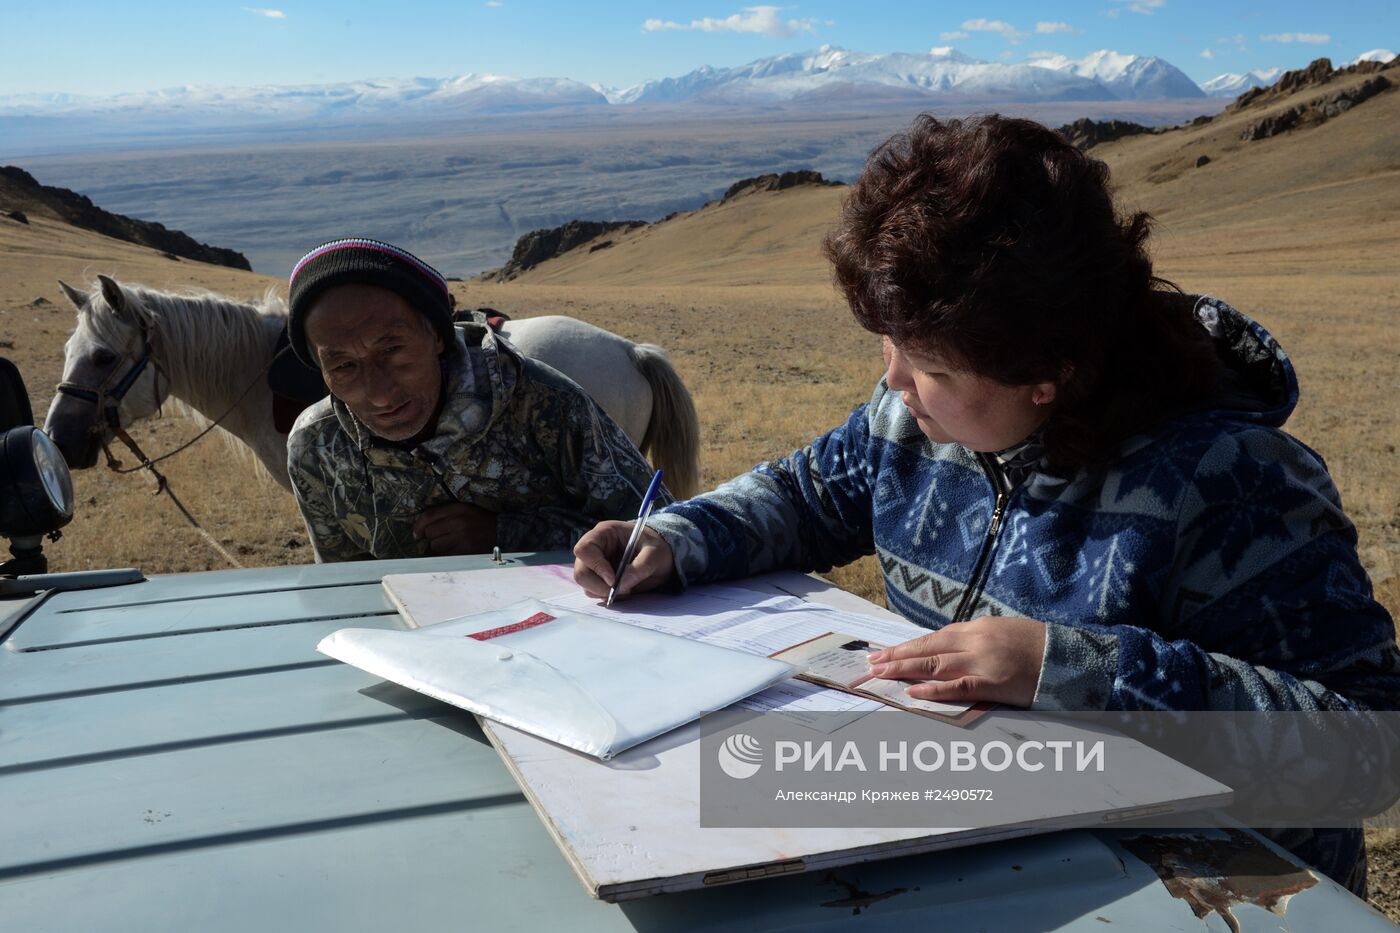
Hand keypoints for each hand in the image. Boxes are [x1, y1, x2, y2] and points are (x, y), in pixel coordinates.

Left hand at [412, 502, 497, 554]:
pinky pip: (444, 555)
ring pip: (435, 545)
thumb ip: (445, 514)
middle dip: (432, 537)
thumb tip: (421, 527)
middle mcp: (459, 521)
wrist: (503, 531)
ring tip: (451, 544)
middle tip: (442, 538)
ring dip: (439, 547)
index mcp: (458, 509)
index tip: (417, 534)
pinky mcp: (466, 551)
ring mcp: (463, 537)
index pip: (429, 516)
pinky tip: (455, 551)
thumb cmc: (479, 521)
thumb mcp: (465, 510)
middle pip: (430, 532)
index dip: (418, 526)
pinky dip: (446, 555)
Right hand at [572, 520, 676, 600]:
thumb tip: (622, 583)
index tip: (613, 580)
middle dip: (598, 585)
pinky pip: (594, 592)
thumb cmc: (657, 547)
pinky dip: (606, 596)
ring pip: (585, 584)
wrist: (660, 556)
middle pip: (580, 571)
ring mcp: (595, 565)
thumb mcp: (656, 554)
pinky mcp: (599, 579)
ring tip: (627, 590)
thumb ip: (641, 566)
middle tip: (619, 591)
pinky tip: (624, 591)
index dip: (596, 566)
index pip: (585, 549)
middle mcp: (595, 548)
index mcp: (604, 533)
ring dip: (603, 592)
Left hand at [866, 615, 1047, 707]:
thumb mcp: (1001, 631)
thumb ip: (974, 638)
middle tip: (871, 662)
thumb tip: (946, 647)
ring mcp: (982, 662)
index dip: (906, 646)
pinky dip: (934, 689)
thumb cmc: (1035, 645)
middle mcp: (974, 641)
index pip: (932, 637)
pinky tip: (913, 691)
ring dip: (905, 669)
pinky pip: (958, 686)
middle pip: (927, 648)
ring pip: (935, 665)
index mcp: (976, 628)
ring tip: (881, 673)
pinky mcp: (993, 683)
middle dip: (897, 655)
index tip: (884, 652)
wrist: (1068, 656)